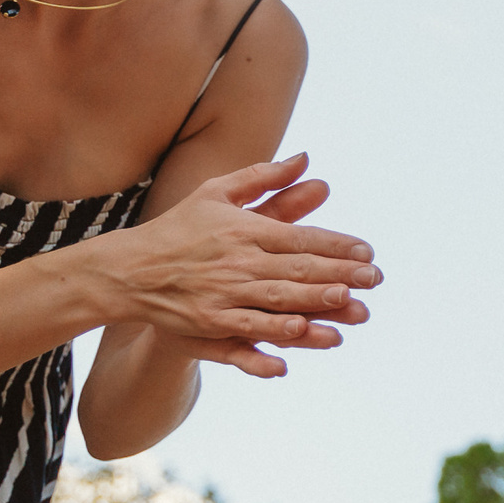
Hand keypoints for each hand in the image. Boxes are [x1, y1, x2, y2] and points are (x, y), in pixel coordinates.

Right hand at [107, 155, 380, 366]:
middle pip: (296, 269)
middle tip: (374, 280)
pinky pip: (245, 333)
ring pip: (276, 301)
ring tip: (347, 304)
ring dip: (313, 304)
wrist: (129, 269)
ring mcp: (223, 295)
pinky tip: (294, 343)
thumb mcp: (216, 193)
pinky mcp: (209, 323)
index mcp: (243, 230)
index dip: (336, 245)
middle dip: (338, 274)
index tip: (367, 252)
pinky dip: (270, 340)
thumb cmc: (181, 228)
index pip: (299, 237)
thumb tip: (305, 158)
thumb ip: (262, 177)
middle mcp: (237, 262)